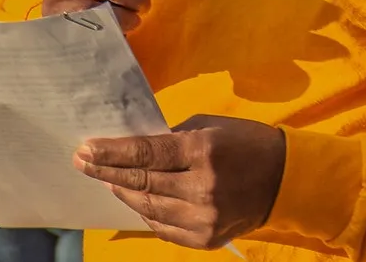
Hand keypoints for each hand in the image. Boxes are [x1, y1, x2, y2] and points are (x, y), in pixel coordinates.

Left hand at [75, 115, 285, 250]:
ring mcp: (204, 218)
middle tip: (82, 162)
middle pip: (142, 181)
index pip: (146, 153)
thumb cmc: (244, 143)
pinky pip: (163, 227)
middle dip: (107, 171)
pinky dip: (145, 212)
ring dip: (123, 191)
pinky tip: (134, 198)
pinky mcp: (206, 239)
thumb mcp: (209, 126)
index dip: (112, 152)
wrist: (283, 180)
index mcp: (203, 152)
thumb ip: (172, 138)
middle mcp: (202, 188)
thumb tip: (135, 147)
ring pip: (148, 207)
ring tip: (106, 179)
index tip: (86, 149)